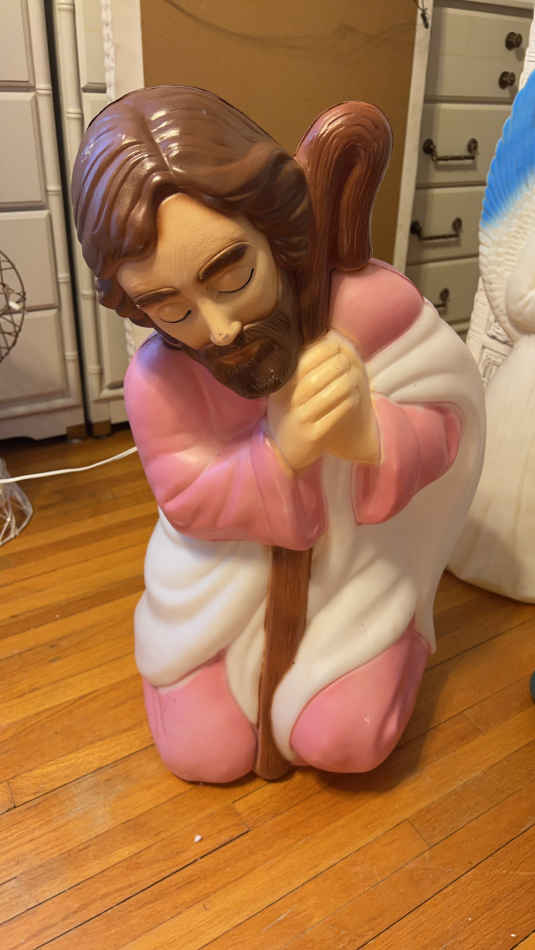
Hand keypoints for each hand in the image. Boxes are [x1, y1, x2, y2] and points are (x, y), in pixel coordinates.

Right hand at [267, 331, 378, 470]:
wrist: (282, 451)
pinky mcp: (313, 436)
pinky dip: (347, 402)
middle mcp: (287, 403)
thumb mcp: (285, 390)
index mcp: (280, 387)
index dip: (320, 350)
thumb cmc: (289, 412)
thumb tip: (324, 337)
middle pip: (314, 378)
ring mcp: (299, 420)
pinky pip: (334, 415)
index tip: (335, 343)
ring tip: (355, 375)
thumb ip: (298, 368)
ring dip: (345, 382)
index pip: (300, 362)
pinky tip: (354, 396)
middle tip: (347, 359)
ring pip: (326, 396)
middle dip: (335, 365)